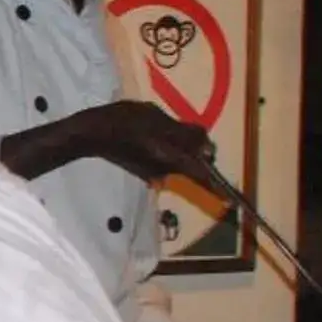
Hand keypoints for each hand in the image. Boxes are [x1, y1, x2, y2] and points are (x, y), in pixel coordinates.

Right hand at [54, 100, 212, 184]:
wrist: (88, 134)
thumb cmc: (123, 122)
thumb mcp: (159, 119)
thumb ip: (186, 135)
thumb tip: (208, 149)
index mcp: (172, 159)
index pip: (203, 178)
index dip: (219, 188)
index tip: (232, 202)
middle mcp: (165, 171)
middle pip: (193, 164)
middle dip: (196, 150)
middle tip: (192, 131)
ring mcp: (153, 172)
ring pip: (179, 160)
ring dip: (180, 146)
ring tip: (162, 125)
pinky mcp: (143, 169)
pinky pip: (166, 160)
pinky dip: (166, 149)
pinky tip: (150, 133)